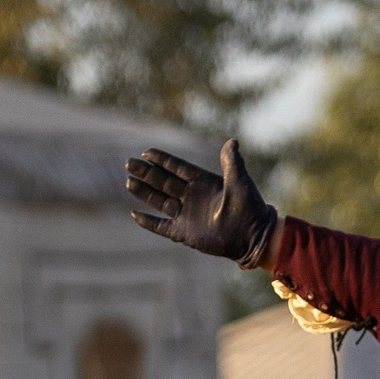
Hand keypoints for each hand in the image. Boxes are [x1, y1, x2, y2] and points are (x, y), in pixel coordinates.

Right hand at [124, 142, 280, 268]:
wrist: (251, 237)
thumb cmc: (249, 208)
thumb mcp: (240, 182)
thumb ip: (232, 162)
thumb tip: (231, 142)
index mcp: (202, 182)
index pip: (177, 168)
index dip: (162, 160)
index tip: (145, 152)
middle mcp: (192, 197)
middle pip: (163, 182)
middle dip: (146, 173)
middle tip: (129, 163)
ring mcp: (186, 215)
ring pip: (159, 201)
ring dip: (144, 192)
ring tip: (128, 182)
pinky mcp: (184, 233)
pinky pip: (161, 226)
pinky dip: (148, 221)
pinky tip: (135, 214)